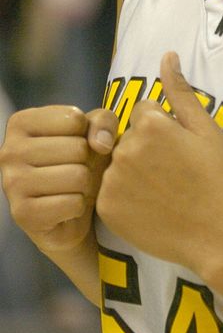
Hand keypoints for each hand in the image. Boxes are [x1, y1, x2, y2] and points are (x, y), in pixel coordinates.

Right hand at [0, 105, 117, 252]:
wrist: (68, 211)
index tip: (74, 144)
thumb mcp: (94, 130)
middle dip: (87, 162)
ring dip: (85, 184)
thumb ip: (103, 120)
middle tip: (75, 170)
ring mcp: (12, 183)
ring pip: (77, 176)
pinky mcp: (23, 213)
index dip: (86, 134)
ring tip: (72, 187)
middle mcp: (9, 151)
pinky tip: (66, 206)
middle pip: (77, 148)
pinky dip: (79, 206)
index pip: (74, 119)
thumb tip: (101, 143)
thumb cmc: (78, 162)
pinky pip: (73, 203)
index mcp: (21, 122)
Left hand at [97, 52, 222, 274]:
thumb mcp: (206, 129)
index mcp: (151, 123)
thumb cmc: (215, 177)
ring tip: (162, 189)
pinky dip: (124, 195)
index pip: (144, 111)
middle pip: (129, 135)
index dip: (164, 128)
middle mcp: (125, 147)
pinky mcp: (106, 206)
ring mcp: (112, 178)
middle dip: (146, 146)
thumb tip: (166, 54)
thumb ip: (181, 90)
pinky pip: (110, 189)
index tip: (179, 149)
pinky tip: (148, 205)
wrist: (214, 233)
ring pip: (117, 161)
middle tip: (172, 170)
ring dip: (133, 170)